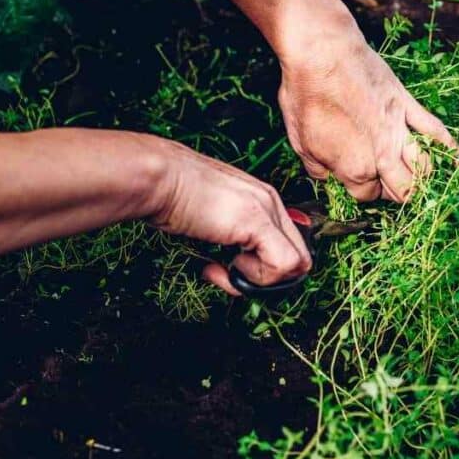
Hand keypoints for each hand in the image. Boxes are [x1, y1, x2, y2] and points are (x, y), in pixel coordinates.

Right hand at [146, 138, 311, 294]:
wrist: (159, 178)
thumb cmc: (173, 196)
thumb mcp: (211, 220)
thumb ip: (231, 239)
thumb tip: (233, 268)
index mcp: (262, 200)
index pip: (289, 247)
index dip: (265, 269)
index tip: (232, 268)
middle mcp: (271, 202)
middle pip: (299, 259)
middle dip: (268, 279)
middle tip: (233, 275)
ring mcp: (267, 210)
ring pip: (295, 265)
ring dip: (258, 280)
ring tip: (224, 267)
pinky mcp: (257, 221)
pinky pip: (282, 265)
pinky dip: (255, 277)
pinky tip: (226, 264)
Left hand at [277, 26, 458, 201]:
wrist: (321, 54)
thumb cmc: (306, 95)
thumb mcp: (299, 140)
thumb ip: (316, 167)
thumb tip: (326, 177)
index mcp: (353, 168)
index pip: (368, 195)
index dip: (363, 191)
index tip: (358, 182)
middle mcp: (381, 155)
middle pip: (403, 190)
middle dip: (399, 193)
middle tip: (393, 186)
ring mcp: (398, 130)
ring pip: (424, 167)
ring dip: (425, 178)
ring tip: (422, 179)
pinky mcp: (407, 106)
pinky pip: (435, 130)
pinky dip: (450, 147)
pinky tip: (458, 161)